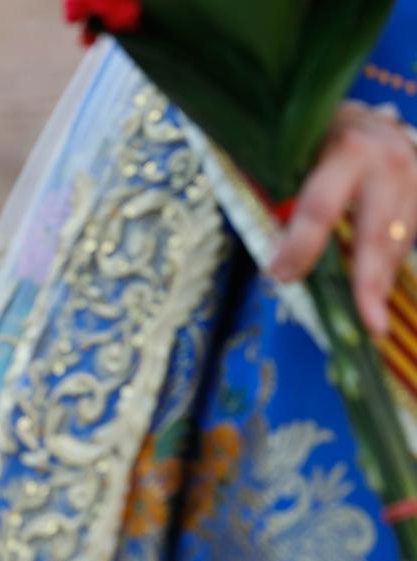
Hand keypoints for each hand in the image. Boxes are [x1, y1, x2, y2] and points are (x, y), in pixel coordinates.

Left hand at [269, 103, 416, 337]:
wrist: (367, 116)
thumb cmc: (317, 139)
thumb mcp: (295, 155)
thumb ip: (286, 199)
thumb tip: (277, 261)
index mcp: (346, 148)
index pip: (321, 207)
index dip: (300, 246)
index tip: (280, 276)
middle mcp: (389, 160)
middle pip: (376, 233)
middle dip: (369, 283)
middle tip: (367, 325)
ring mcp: (416, 174)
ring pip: (399, 240)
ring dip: (382, 281)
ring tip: (371, 319)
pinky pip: (410, 235)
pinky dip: (391, 264)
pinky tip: (377, 289)